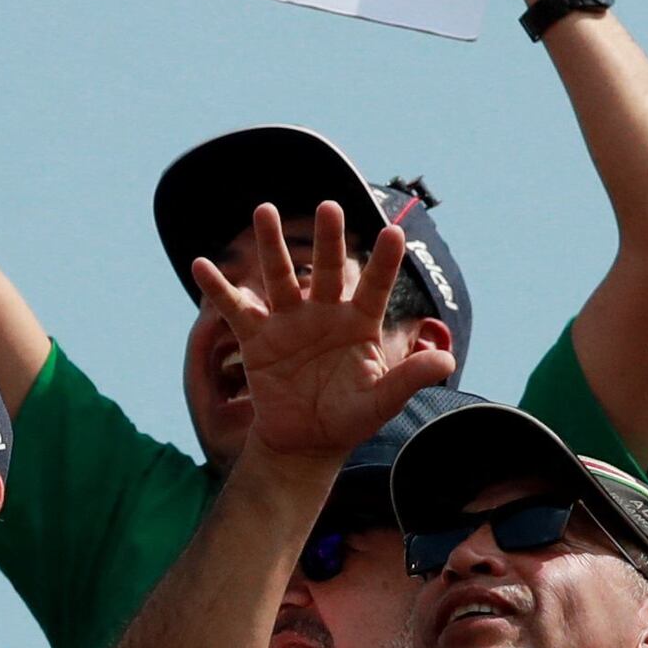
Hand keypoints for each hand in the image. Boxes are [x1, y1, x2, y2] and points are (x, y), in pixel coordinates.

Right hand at [189, 201, 438, 463]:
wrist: (304, 441)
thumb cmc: (347, 419)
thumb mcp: (380, 402)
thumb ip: (409, 378)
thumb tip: (447, 359)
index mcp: (359, 324)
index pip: (375, 287)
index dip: (385, 262)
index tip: (395, 232)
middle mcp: (324, 314)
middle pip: (328, 269)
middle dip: (329, 239)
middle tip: (329, 206)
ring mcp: (289, 322)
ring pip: (281, 276)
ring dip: (272, 244)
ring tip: (263, 210)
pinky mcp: (257, 338)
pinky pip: (236, 309)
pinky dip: (218, 288)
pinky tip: (200, 265)